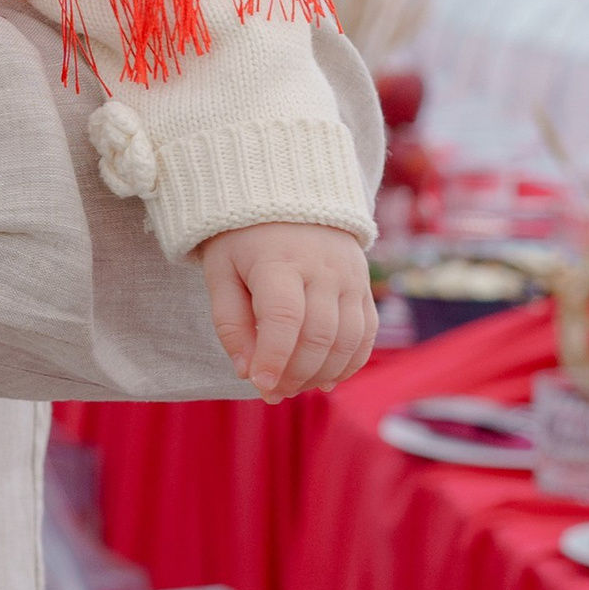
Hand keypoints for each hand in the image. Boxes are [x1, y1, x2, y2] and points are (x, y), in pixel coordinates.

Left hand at [199, 222, 377, 403]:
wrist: (289, 196)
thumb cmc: (244, 239)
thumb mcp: (222, 271)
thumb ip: (230, 322)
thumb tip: (247, 372)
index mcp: (279, 260)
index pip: (283, 318)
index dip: (273, 357)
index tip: (260, 385)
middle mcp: (322, 269)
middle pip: (318, 336)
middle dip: (295, 374)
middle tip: (271, 392)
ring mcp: (349, 277)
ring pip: (347, 341)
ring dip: (321, 375)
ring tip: (293, 386)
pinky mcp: (364, 287)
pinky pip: (366, 335)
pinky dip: (348, 364)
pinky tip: (324, 379)